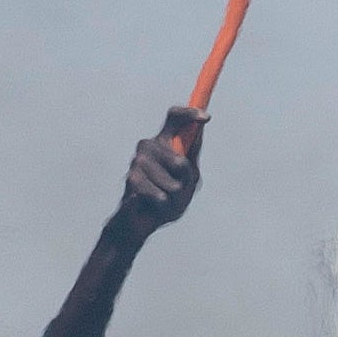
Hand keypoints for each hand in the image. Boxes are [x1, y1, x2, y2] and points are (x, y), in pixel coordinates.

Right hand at [111, 110, 204, 238]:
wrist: (142, 222)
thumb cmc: (168, 199)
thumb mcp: (188, 179)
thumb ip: (192, 156)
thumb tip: (198, 131)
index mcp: (164, 141)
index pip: (175, 118)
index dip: (190, 114)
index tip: (207, 118)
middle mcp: (148, 146)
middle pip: (179, 161)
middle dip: (184, 182)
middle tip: (178, 190)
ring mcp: (137, 161)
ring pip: (171, 182)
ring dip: (174, 197)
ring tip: (164, 200)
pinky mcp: (131, 179)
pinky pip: (159, 195)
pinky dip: (163, 205)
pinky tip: (154, 204)